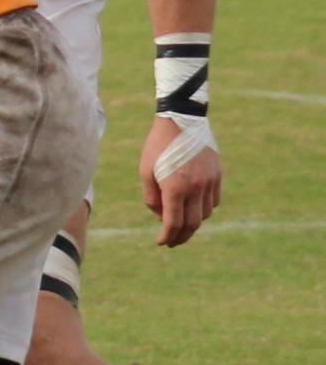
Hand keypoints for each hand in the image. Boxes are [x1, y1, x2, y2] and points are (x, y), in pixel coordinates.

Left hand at [139, 115, 222, 246]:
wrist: (182, 121)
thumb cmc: (157, 146)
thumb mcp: (146, 171)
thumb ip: (152, 197)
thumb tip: (162, 218)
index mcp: (175, 187)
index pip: (173, 222)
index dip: (167, 236)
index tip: (162, 243)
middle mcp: (196, 187)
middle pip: (192, 223)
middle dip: (181, 237)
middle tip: (173, 242)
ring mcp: (210, 181)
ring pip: (205, 214)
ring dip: (193, 223)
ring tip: (181, 224)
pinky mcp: (218, 175)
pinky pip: (214, 201)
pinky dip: (204, 209)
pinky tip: (193, 208)